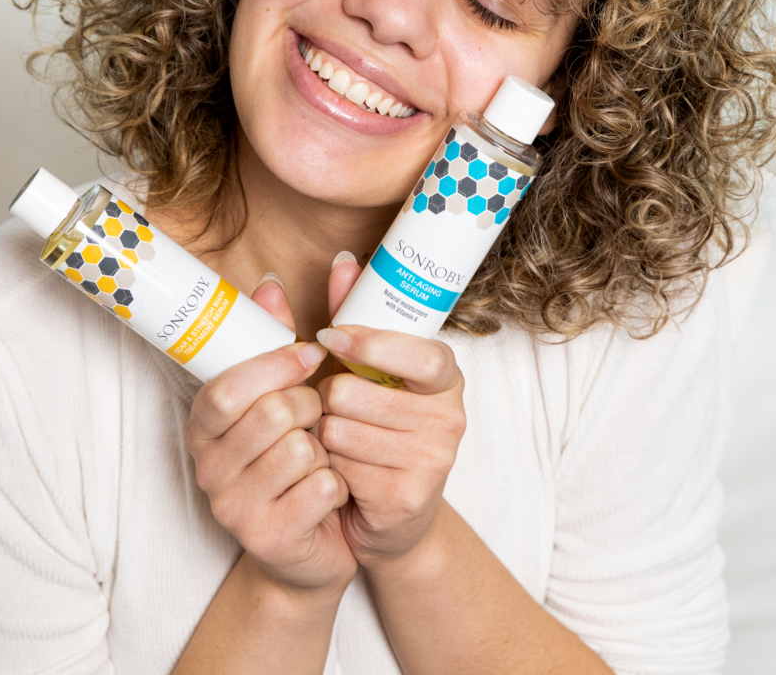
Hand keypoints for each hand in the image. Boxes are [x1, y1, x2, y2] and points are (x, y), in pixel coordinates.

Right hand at [184, 275, 356, 596]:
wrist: (311, 542)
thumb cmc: (295, 456)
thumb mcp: (279, 395)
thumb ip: (271, 339)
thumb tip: (271, 283)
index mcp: (203, 426)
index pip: (228, 388)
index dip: (276, 365)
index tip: (312, 353)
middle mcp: (208, 467)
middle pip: (271, 413)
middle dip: (310, 406)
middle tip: (317, 417)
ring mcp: (234, 508)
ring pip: (300, 449)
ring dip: (326, 447)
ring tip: (321, 456)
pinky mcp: (269, 539)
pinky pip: (322, 488)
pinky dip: (338, 482)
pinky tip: (329, 489)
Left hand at [311, 259, 466, 568]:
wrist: (391, 514)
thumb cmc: (376, 424)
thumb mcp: (366, 366)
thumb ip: (352, 312)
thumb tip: (342, 260)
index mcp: (445, 375)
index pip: (417, 353)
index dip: (368, 345)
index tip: (330, 338)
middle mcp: (449, 416)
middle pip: (353, 392)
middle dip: (329, 399)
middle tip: (338, 410)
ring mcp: (434, 459)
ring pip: (340, 429)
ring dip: (325, 434)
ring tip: (341, 440)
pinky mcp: (409, 497)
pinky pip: (340, 467)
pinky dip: (330, 467)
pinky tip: (344, 472)